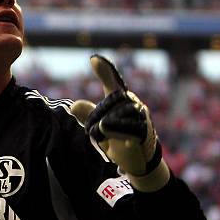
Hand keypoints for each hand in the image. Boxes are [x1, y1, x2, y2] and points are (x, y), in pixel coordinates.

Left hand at [70, 55, 169, 191]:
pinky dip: (118, 135)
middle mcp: (133, 104)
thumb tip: (74, 105)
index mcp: (121, 100)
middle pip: (108, 103)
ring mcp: (141, 116)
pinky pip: (125, 130)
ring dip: (105, 130)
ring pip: (112, 118)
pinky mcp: (145, 130)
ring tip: (108, 137)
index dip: (105, 71)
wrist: (137, 161)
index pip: (112, 83)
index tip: (93, 59)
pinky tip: (122, 141)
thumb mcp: (99, 127)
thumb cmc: (117, 139)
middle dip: (96, 118)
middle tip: (97, 131)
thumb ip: (88, 115)